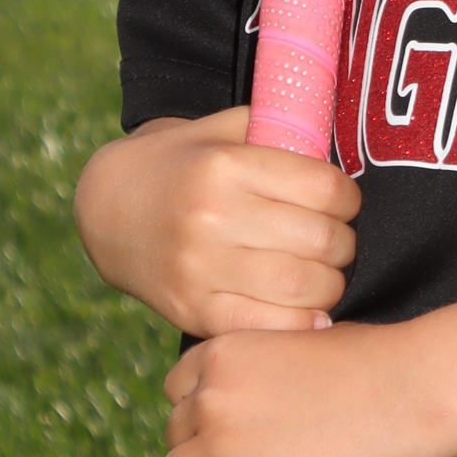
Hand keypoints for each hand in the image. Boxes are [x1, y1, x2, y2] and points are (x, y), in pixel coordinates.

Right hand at [73, 109, 358, 335]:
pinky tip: (307, 310)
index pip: (324, 189)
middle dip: (344, 243)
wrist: (107, 209)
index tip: (343, 203)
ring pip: (302, 288)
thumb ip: (276, 129)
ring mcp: (200, 269)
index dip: (349, 199)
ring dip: (330, 284)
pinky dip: (301, 323)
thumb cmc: (180, 163)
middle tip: (338, 242)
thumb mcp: (220, 130)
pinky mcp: (192, 311)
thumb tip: (340, 145)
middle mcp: (212, 217)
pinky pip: (267, 326)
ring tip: (323, 273)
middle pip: (321, 240)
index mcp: (225, 166)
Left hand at [160, 323, 448, 456]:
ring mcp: (219, 443)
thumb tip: (276, 383)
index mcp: (226, 351)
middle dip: (198, 452)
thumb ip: (272, 362)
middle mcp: (210, 394)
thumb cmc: (377, 365)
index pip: (178, 390)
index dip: (197, 414)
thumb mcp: (305, 341)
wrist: (410, 395)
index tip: (219, 434)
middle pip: (175, 434)